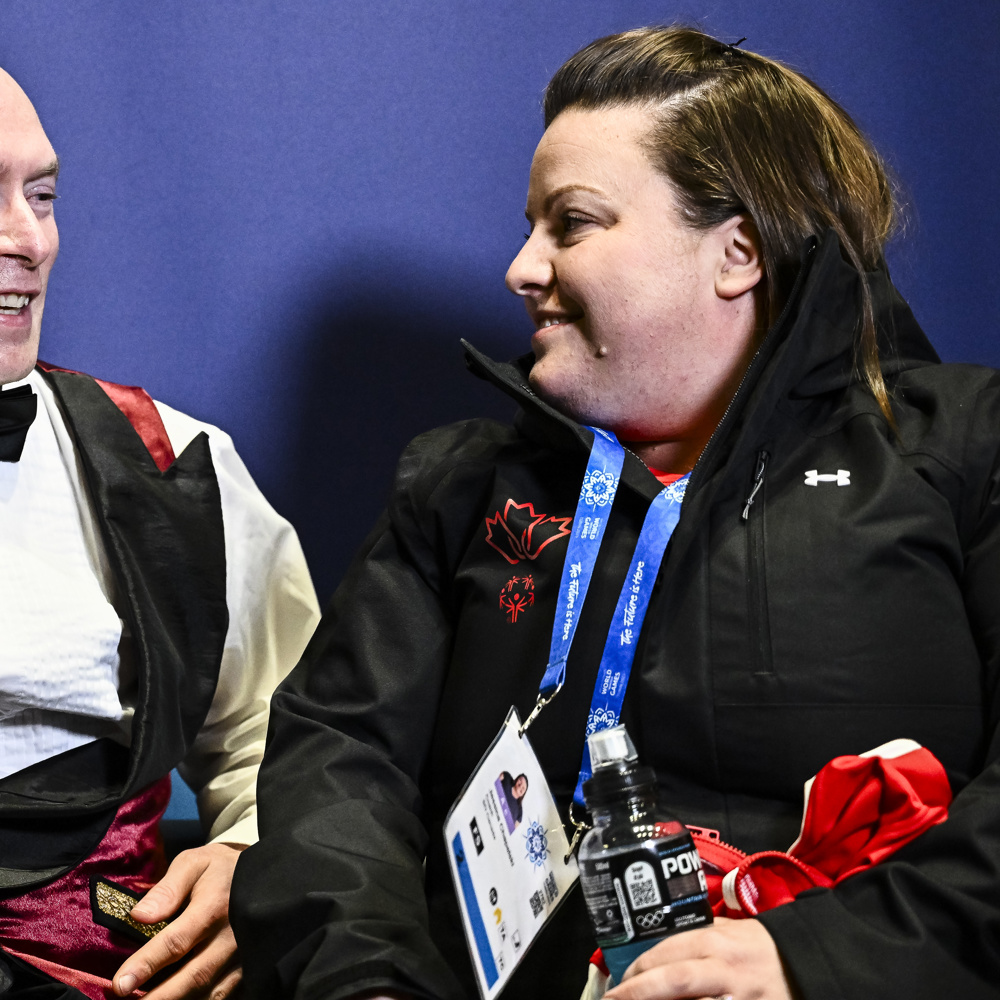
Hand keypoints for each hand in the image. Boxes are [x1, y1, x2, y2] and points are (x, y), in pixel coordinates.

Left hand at [113, 842, 244, 998]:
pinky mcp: (252, 967)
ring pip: (211, 992)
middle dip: (159, 997)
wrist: (264, 875)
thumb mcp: (193, 864)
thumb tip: (138, 916)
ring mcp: (245, 955)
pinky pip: (226, 994)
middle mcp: (233, 935)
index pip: (177, 941)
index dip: (146, 965)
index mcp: (214, 906)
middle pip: (194, 975)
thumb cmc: (219, 869)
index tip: (120, 984)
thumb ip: (167, 889)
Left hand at [604, 917, 794, 999]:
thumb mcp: (729, 933)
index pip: (668, 952)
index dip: (638, 970)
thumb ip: (696, 939)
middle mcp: (726, 969)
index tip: (619, 982)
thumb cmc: (761, 948)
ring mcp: (741, 998)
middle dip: (638, 992)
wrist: (809, 963)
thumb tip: (654, 953)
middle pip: (675, 980)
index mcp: (717, 942)